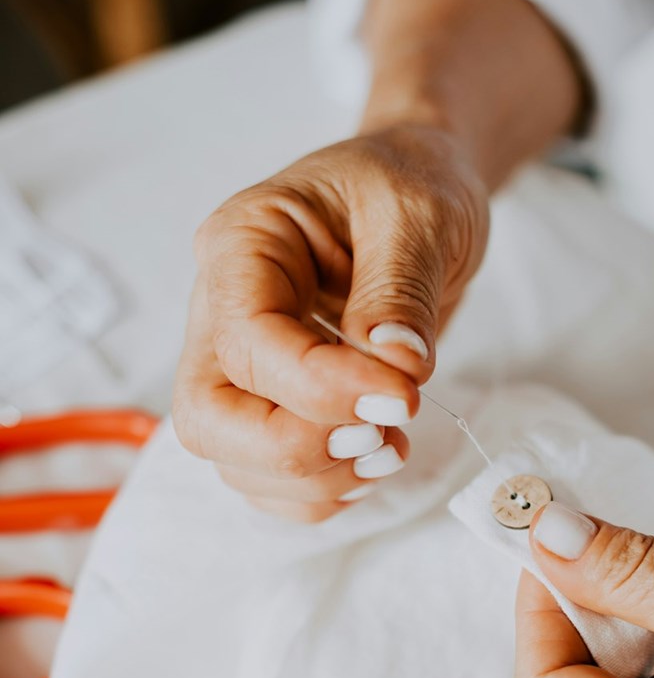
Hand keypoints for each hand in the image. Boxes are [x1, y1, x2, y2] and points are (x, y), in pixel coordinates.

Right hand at [173, 125, 487, 521]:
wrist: (422, 196)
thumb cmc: (410, 186)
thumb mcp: (420, 215)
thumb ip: (400, 292)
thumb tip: (393, 367)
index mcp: (242, 245)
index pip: (248, 342)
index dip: (320, 388)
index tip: (400, 397)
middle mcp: (223, 311)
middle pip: (208, 417)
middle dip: (294, 449)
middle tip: (380, 436)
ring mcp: (241, 368)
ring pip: (235, 462)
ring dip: (319, 477)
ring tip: (393, 442)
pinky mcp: (273, 406)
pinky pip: (272, 482)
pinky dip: (324, 491)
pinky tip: (374, 456)